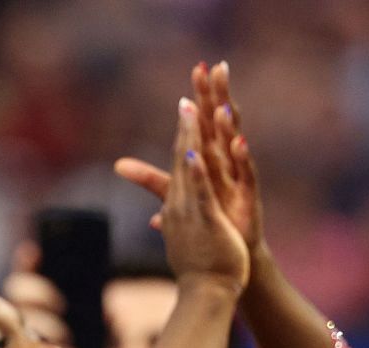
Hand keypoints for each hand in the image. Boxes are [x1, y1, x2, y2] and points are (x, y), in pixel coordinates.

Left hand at [115, 61, 262, 258]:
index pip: (202, 121)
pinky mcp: (249, 195)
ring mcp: (238, 177)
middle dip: (218, 97)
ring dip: (229, 124)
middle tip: (217, 68)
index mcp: (208, 159)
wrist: (223, 259)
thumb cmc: (204, 222)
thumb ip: (149, 178)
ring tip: (223, 104)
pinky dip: (242, 158)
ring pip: (234, 143)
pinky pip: (247, 172)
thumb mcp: (173, 196)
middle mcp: (225, 163)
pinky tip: (237, 144)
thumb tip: (119, 166)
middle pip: (221, 123)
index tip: (197, 69)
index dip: (200, 97)